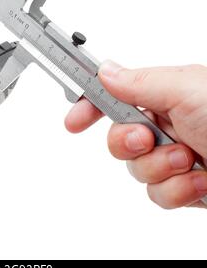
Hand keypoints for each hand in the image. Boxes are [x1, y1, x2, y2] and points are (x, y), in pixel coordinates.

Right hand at [65, 61, 206, 208]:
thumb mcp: (189, 90)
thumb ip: (141, 82)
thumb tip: (105, 72)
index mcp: (166, 97)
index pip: (114, 98)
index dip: (89, 107)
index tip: (73, 120)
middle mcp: (167, 127)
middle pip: (117, 139)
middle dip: (127, 143)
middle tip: (144, 139)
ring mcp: (174, 158)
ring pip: (135, 171)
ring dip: (160, 168)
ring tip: (189, 160)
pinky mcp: (184, 187)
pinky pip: (157, 195)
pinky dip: (178, 190)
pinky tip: (201, 181)